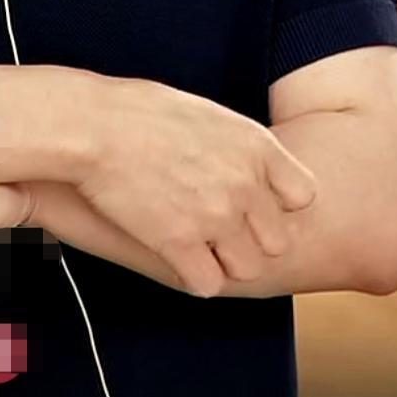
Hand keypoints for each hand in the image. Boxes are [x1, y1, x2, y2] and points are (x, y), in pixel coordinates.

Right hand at [77, 80, 317, 295]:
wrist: (93, 127)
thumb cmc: (140, 111)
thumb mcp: (207, 114)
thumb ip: (237, 147)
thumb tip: (244, 168)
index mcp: (256, 145)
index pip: (303, 196)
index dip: (276, 203)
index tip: (252, 202)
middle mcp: (245, 184)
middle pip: (277, 242)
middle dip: (250, 239)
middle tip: (220, 231)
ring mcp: (215, 217)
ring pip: (247, 269)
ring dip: (224, 262)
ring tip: (198, 245)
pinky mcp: (180, 245)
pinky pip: (208, 285)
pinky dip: (193, 277)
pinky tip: (176, 257)